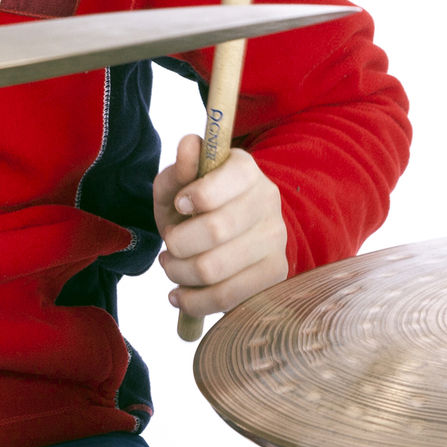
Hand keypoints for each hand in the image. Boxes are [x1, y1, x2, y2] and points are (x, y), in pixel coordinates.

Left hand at [154, 133, 288, 318]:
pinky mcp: (275, 273)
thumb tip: (188, 145)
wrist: (228, 232)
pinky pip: (228, 297)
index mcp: (245, 169)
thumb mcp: (178, 185)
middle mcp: (268, 201)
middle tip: (170, 243)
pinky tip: (179, 293)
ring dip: (178, 272)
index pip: (228, 181)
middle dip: (177, 242)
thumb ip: (178, 169)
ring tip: (171, 265)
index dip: (196, 196)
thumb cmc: (195, 205)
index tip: (179, 204)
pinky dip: (193, 301)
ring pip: (215, 269)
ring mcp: (276, 240)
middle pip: (216, 231)